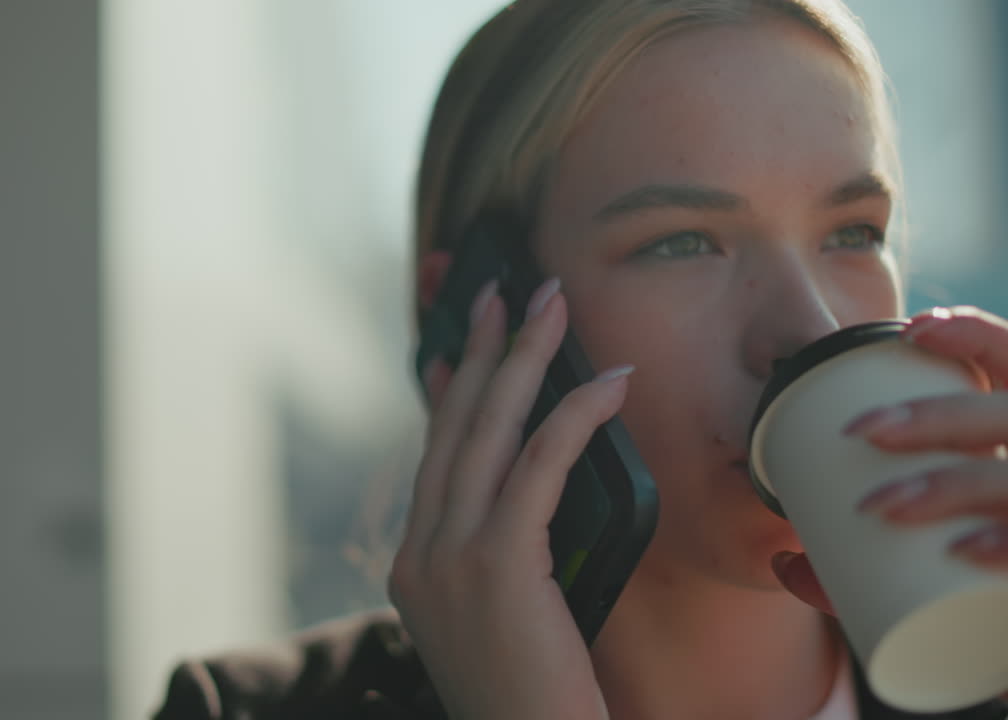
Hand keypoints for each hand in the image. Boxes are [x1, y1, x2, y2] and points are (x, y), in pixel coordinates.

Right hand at [389, 278, 625, 719]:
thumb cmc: (535, 701)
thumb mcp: (503, 619)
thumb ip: (502, 556)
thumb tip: (534, 489)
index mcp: (415, 568)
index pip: (435, 459)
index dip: (454, 392)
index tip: (467, 344)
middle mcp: (420, 555)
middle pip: (453, 429)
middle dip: (483, 351)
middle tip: (506, 293)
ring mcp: (447, 559)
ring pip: (487, 433)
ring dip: (524, 359)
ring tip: (551, 305)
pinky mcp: (495, 565)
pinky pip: (537, 467)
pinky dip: (574, 417)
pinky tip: (607, 383)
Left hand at [773, 306, 1007, 701]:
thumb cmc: (979, 590)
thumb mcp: (924, 562)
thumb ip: (858, 564)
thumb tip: (781, 561)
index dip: (979, 337)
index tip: (916, 331)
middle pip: (1007, 417)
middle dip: (933, 417)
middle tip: (862, 430)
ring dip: (947, 484)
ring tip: (882, 503)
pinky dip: (1002, 545)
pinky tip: (964, 549)